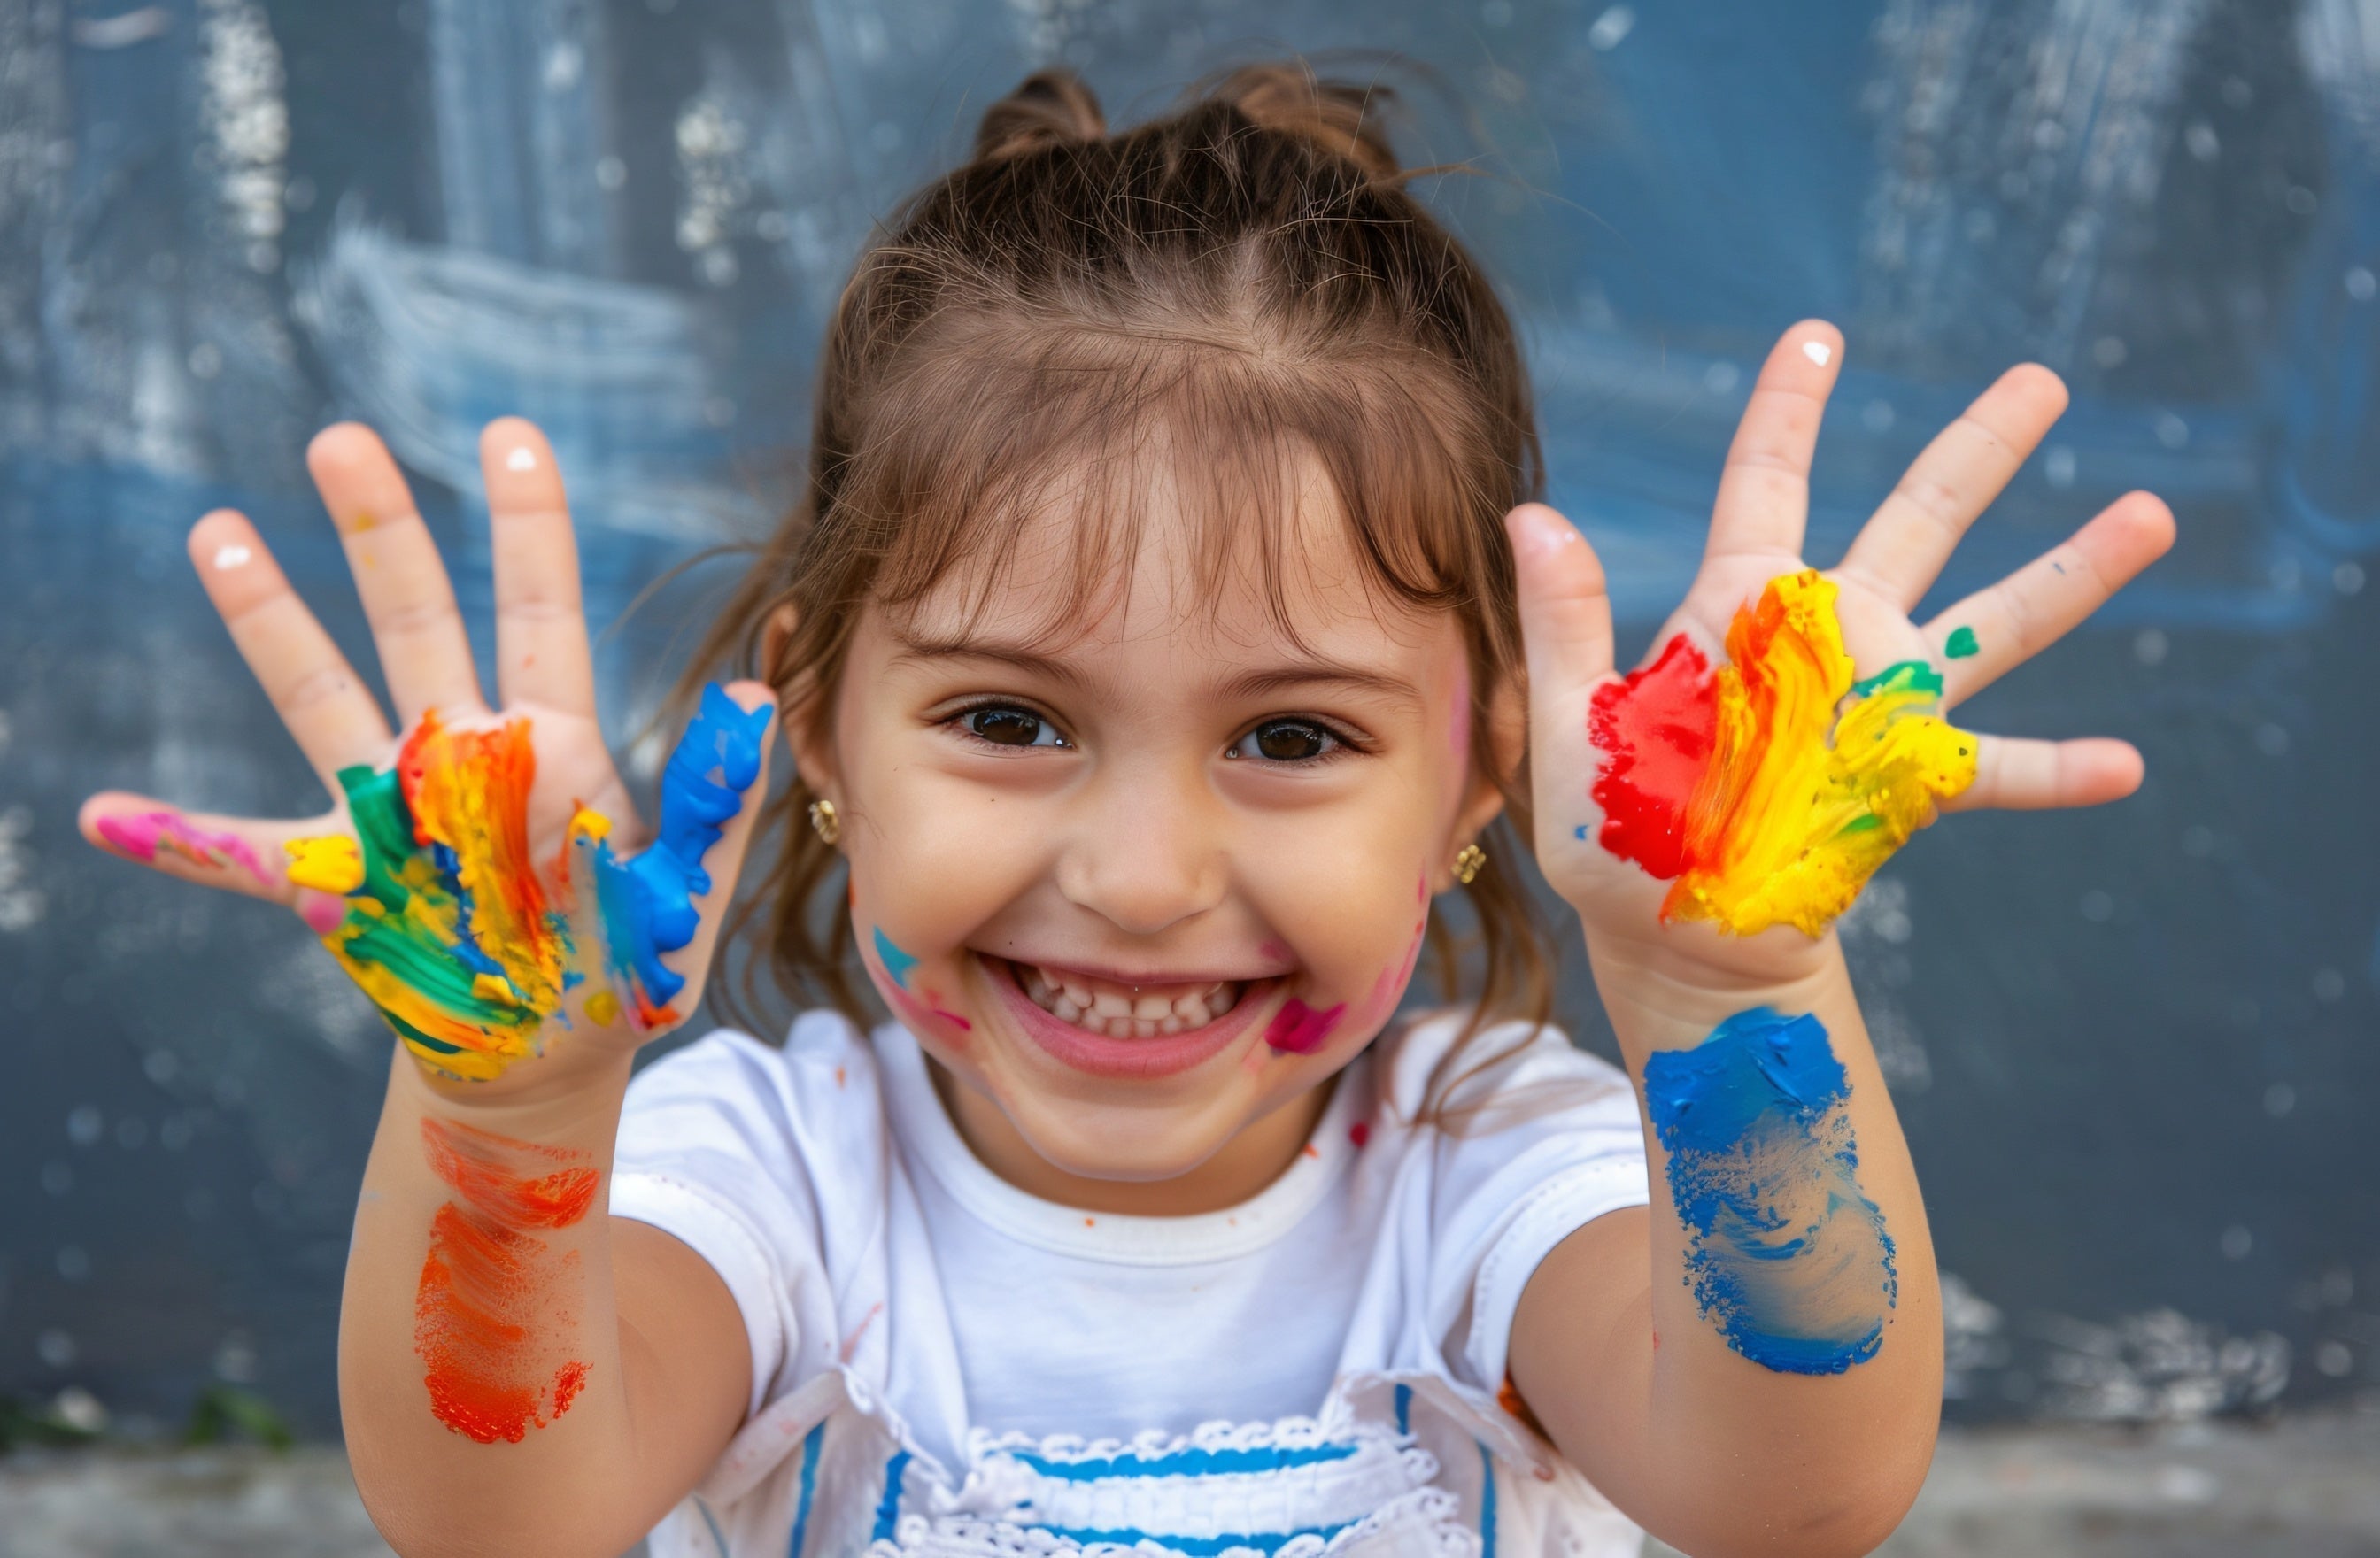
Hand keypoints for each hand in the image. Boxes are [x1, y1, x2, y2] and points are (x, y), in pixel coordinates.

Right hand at [79, 420, 774, 1095]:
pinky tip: (100, 814)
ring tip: (215, 531)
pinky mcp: (339, 885)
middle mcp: (463, 754)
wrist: (550, 1057)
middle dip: (383, 534)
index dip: (528, 526)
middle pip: (417, 621)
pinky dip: (176, 842)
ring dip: (268, 621)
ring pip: (322, 697)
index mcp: (554, 745)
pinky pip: (240, 858)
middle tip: (341, 438)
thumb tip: (759, 693)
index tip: (509, 432)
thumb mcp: (683, 896)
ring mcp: (391, 810)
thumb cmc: (623, 968)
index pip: (541, 611)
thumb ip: (718, 801)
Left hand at [1510, 321, 2173, 986]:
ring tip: (2151, 512)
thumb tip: (1531, 513)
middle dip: (1979, 450)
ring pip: (1993, 621)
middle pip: (1917, 519)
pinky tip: (2124, 765)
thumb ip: (1564, 624)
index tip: (1820, 333)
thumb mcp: (1570, 729)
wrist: (1672, 937)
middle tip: (2046, 380)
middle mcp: (1827, 637)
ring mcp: (1881, 706)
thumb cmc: (1614, 832)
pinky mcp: (1909, 786)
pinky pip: (1998, 772)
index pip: (1767, 481)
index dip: (1791, 407)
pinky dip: (2058, 770)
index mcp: (1739, 606)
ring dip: (2073, 573)